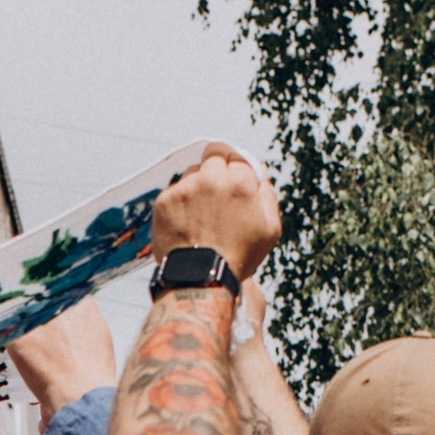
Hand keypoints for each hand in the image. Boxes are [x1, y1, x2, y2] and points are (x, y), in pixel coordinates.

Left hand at [148, 143, 281, 283]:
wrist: (200, 280)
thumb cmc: (238, 257)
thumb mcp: (270, 229)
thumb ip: (267, 194)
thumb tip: (258, 172)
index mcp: (240, 182)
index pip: (235, 154)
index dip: (235, 165)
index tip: (232, 177)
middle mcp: (211, 178)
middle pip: (212, 155)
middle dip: (216, 168)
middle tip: (216, 191)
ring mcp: (185, 188)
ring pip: (191, 172)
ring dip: (197, 185)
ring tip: (201, 214)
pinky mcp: (164, 201)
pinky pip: (174, 191)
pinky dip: (180, 203)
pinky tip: (186, 223)